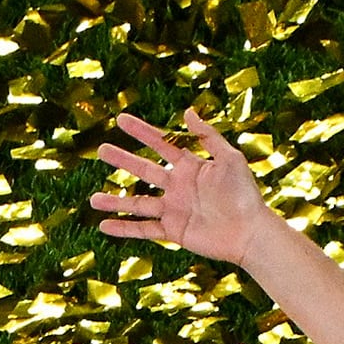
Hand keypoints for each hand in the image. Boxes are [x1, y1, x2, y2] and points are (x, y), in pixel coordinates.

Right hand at [90, 107, 273, 267]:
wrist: (251, 232)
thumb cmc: (245, 195)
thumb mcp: (230, 159)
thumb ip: (208, 137)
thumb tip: (188, 111)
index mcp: (190, 167)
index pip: (161, 144)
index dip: (141, 131)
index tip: (120, 119)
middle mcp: (179, 187)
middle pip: (144, 170)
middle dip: (123, 160)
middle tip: (101, 149)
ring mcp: (175, 209)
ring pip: (138, 203)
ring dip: (115, 201)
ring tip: (92, 199)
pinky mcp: (174, 230)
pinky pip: (144, 229)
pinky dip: (125, 229)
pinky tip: (104, 227)